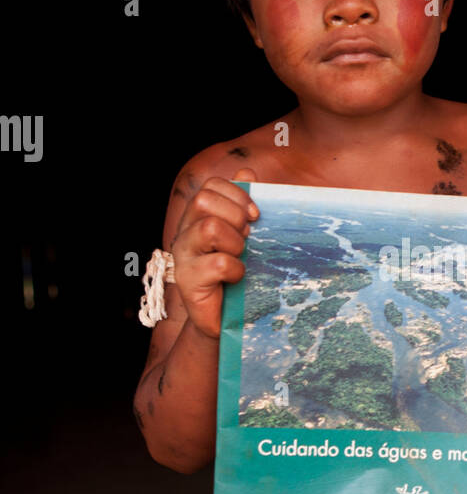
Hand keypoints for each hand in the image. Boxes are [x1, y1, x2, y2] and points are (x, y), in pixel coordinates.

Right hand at [171, 167, 258, 337]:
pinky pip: (218, 263)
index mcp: (198, 217)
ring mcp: (183, 257)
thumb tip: (246, 173)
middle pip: (203, 200)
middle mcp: (185, 233)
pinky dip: (236, 269)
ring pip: (209, 227)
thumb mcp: (244, 237)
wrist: (227, 319)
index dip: (237, 195)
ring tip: (240, 256)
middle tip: (246, 238)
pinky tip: (236, 278)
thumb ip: (243, 205)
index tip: (255, 216)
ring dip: (235, 242)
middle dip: (235, 215)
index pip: (210, 186)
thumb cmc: (237, 274)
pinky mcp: (188, 282)